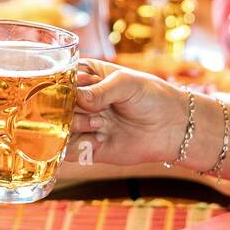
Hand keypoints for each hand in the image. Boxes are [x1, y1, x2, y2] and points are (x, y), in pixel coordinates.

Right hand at [66, 59, 188, 165]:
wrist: (173, 128)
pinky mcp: (90, 148)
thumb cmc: (152, 97)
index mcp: (87, 78)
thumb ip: (99, 90)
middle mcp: (82, 102)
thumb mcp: (126, 84)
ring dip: (75, 126)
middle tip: (89, 109)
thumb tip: (77, 99)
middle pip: (56, 105)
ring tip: (100, 124)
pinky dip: (75, 147)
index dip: (60, 86)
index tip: (72, 90)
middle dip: (67, 108)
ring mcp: (84, 125)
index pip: (60, 80)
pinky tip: (97, 139)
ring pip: (59, 127)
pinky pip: (68, 151)